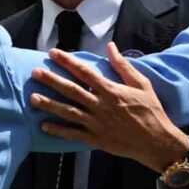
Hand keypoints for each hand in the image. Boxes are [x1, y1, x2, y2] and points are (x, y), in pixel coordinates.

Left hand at [30, 42, 188, 173]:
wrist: (156, 141)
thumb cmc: (151, 110)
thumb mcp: (142, 84)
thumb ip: (123, 66)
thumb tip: (110, 47)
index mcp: (111, 90)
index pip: (84, 72)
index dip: (67, 61)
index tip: (53, 53)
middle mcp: (101, 105)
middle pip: (71, 90)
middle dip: (51, 80)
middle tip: (35, 72)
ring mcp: (96, 123)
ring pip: (68, 111)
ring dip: (49, 104)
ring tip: (32, 97)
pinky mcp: (96, 139)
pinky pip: (73, 134)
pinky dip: (58, 130)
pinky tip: (44, 125)